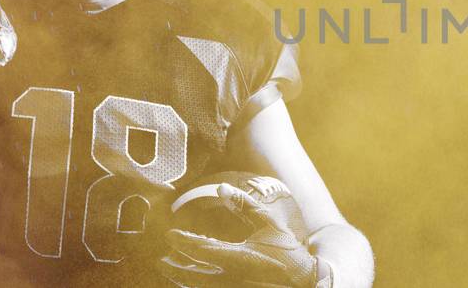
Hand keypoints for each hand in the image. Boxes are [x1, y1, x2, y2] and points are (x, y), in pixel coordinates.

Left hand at [158, 184, 331, 287]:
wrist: (306, 280)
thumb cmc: (289, 250)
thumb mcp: (269, 223)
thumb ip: (245, 205)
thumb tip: (221, 188)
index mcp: (239, 257)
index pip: (201, 249)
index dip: (182, 241)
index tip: (170, 234)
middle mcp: (232, 276)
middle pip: (192, 275)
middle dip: (174, 267)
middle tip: (161, 259)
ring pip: (198, 286)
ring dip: (183, 278)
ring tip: (172, 269)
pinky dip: (198, 284)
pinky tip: (193, 279)